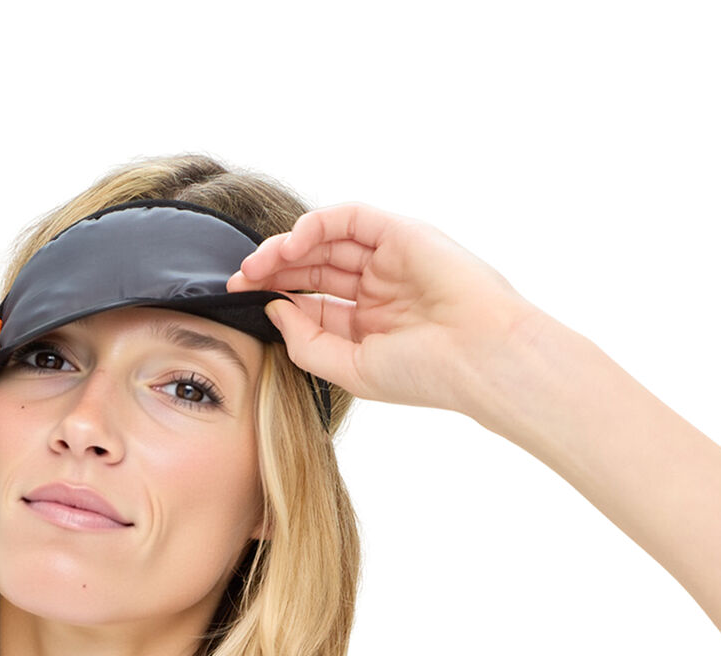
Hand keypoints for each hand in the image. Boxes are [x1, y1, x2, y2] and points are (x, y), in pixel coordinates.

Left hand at [226, 203, 549, 418]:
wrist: (480, 357)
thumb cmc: (425, 373)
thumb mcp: (350, 368)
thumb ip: (306, 342)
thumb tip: (274, 307)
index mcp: (368, 324)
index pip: (311, 302)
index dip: (276, 298)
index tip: (243, 302)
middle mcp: (377, 289)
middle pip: (313, 268)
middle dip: (273, 270)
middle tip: (239, 279)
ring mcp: (389, 259)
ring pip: (326, 240)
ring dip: (287, 247)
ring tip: (256, 264)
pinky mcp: (401, 233)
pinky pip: (350, 217)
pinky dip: (317, 224)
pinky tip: (292, 243)